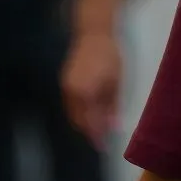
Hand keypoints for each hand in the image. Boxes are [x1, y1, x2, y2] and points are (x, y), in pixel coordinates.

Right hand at [62, 31, 122, 148]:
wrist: (93, 34)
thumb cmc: (109, 56)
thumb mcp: (116, 82)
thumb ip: (112, 105)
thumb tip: (113, 126)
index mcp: (85, 93)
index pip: (90, 122)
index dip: (97, 135)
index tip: (104, 146)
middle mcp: (71, 92)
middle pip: (78, 120)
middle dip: (89, 132)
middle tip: (101, 140)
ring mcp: (65, 87)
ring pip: (72, 113)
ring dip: (83, 123)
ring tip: (97, 130)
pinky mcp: (64, 82)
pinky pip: (70, 104)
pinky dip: (78, 113)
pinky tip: (89, 114)